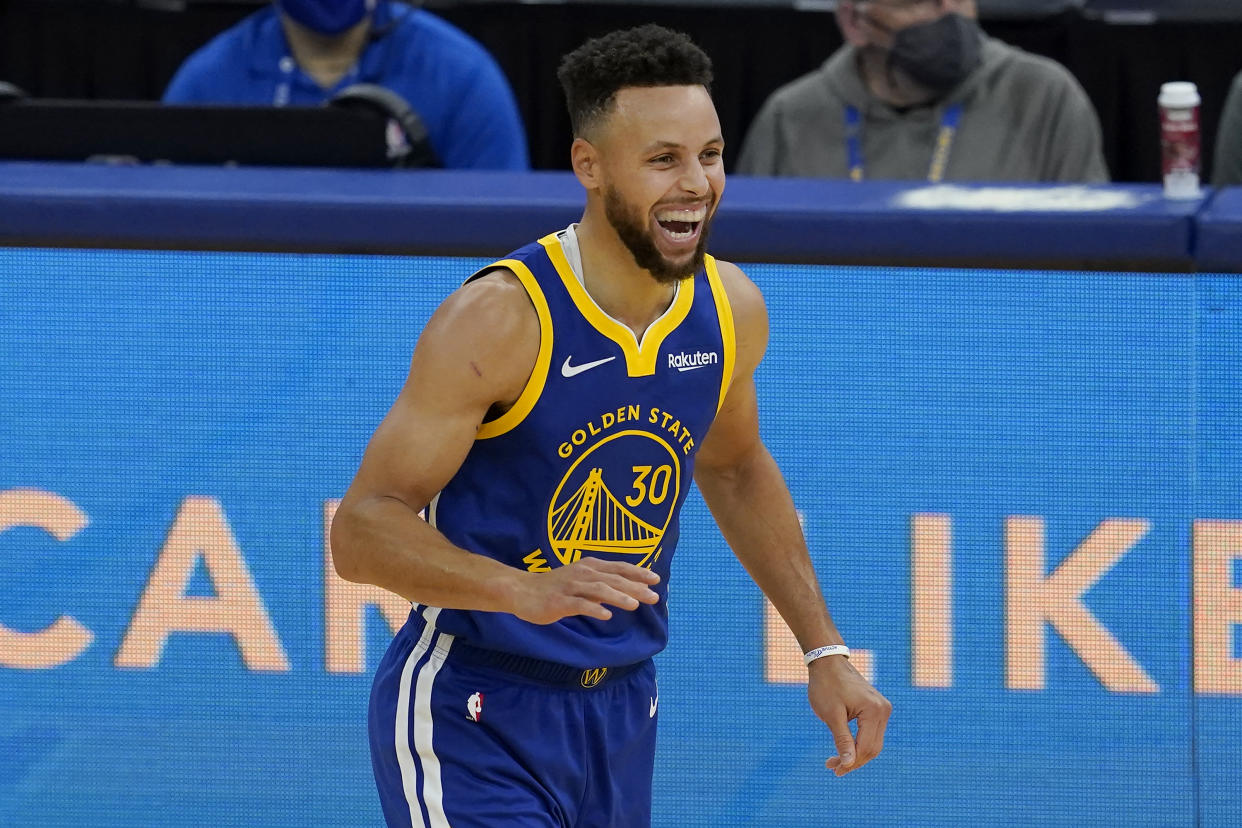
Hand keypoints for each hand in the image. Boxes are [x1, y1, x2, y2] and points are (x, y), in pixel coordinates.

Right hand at [506, 557, 660, 624]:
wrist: (522, 591)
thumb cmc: (555, 587)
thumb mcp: (581, 580)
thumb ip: (602, 584)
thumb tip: (629, 590)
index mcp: (589, 567)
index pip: (618, 568)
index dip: (637, 572)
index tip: (655, 579)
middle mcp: (582, 573)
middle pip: (613, 579)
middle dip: (635, 587)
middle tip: (654, 596)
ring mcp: (570, 587)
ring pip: (598, 589)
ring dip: (618, 596)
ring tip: (635, 604)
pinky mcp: (559, 601)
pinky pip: (579, 604)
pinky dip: (593, 608)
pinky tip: (606, 615)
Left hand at [807, 655, 891, 775]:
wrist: (828, 661)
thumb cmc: (826, 685)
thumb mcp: (831, 715)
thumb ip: (842, 740)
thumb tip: (848, 764)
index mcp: (874, 711)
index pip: (867, 747)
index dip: (851, 762)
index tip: (834, 770)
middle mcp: (883, 709)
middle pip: (873, 747)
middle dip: (853, 760)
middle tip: (832, 767)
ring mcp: (882, 708)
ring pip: (873, 741)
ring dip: (855, 753)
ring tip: (834, 760)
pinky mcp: (876, 707)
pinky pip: (870, 731)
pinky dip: (858, 742)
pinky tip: (844, 747)